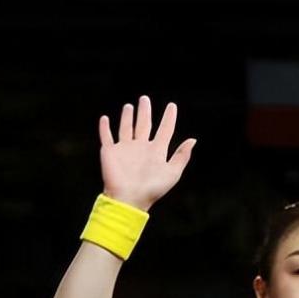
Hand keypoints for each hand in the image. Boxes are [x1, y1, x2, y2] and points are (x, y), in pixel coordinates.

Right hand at [98, 96, 196, 211]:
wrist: (129, 198)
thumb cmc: (153, 188)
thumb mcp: (173, 172)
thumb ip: (182, 156)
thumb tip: (193, 140)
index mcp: (157, 151)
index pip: (165, 130)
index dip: (169, 118)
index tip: (172, 106)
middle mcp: (141, 147)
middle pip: (144, 124)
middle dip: (145, 112)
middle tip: (145, 99)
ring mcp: (125, 149)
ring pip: (126, 128)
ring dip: (127, 117)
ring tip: (129, 106)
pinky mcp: (110, 152)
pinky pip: (107, 137)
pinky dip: (105, 128)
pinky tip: (105, 118)